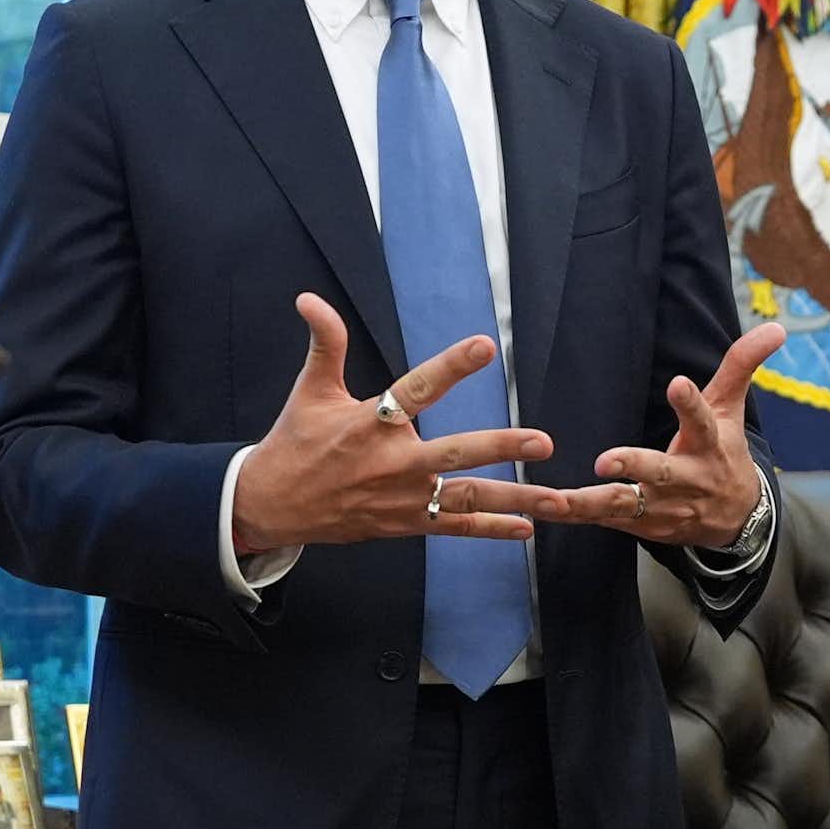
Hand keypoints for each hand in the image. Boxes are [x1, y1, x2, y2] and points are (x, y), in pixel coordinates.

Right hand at [231, 295, 551, 553]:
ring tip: (557, 500)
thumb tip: (309, 299)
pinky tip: (527, 529)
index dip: (451, 366)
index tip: (485, 345)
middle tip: (543, 442)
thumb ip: (326, 344)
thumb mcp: (310, 390)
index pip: (417, 388)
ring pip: (466, 498)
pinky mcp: (406, 523)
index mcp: (370, 423)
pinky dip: (491, 530)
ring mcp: (403, 497)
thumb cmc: (296, 442)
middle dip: (501, 447)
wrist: (272, 504)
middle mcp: (392, 462)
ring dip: (514, 500)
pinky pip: (455, 527)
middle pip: (454, 453)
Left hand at [447, 320, 785, 547]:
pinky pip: (605, 520)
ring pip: (625, 504)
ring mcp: (663, 507)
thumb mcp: (732, 409)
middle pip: (660, 472)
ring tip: (555, 498)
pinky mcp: (643, 526)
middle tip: (606, 461)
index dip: (690, 402)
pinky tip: (542, 508)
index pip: (702, 419)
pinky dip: (575, 516)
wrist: (737, 521)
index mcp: (708, 444)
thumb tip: (776, 326)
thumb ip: (743, 365)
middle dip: (633, 466)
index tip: (677, 383)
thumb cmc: (725, 453)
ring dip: (590, 502)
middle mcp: (686, 478)